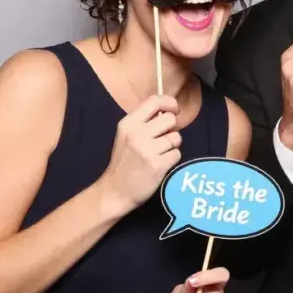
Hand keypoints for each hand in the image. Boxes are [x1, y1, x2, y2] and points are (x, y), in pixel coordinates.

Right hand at [97, 94, 181, 216]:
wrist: (115, 191)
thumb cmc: (124, 162)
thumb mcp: (126, 136)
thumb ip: (144, 122)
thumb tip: (169, 110)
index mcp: (128, 124)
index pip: (155, 101)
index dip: (170, 103)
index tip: (174, 109)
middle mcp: (137, 134)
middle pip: (170, 119)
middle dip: (171, 129)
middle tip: (162, 139)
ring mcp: (148, 150)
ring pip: (176, 137)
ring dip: (172, 146)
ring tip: (159, 154)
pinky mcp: (158, 165)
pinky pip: (177, 154)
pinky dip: (172, 159)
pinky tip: (160, 164)